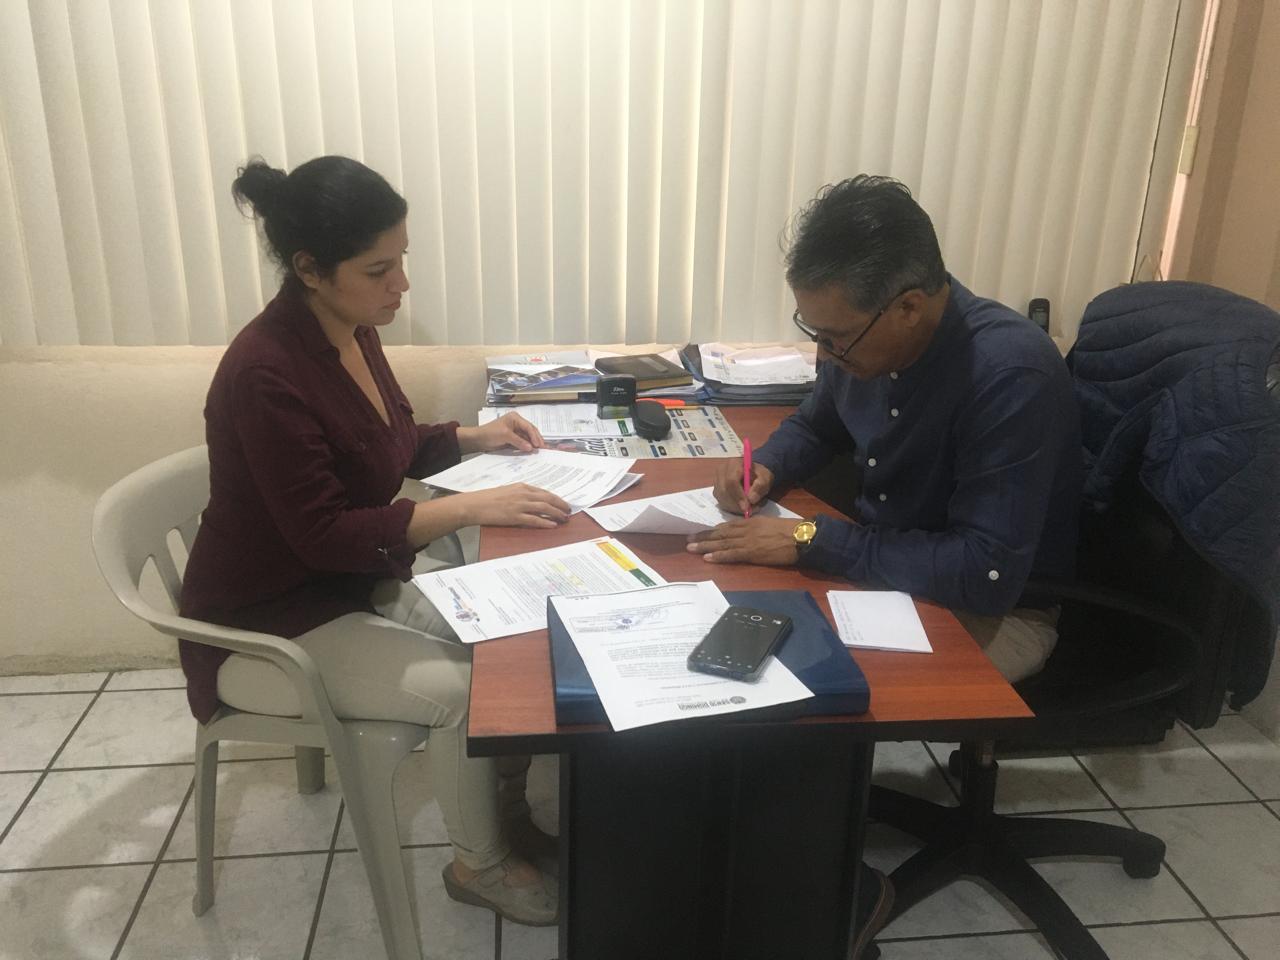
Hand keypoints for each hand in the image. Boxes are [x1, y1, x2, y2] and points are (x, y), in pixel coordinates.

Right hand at [457, 484, 570, 528]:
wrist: (474, 505)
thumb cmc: (488, 498)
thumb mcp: (507, 491)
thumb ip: (520, 494)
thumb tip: (532, 500)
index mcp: (521, 487)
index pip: (544, 492)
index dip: (556, 498)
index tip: (563, 503)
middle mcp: (523, 494)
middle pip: (548, 499)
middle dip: (560, 505)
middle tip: (569, 510)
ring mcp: (519, 505)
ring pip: (544, 508)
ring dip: (557, 513)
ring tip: (565, 518)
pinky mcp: (515, 516)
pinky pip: (534, 520)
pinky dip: (545, 522)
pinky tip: (553, 525)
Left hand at [459, 412, 544, 453]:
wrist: (478, 440)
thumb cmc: (490, 433)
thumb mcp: (505, 435)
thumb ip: (518, 441)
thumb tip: (530, 448)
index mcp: (515, 418)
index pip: (528, 426)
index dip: (534, 436)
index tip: (539, 445)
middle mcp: (516, 423)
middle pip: (530, 431)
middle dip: (536, 440)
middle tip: (543, 448)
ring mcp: (515, 431)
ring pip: (527, 438)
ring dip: (532, 444)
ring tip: (539, 451)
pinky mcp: (513, 439)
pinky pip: (522, 442)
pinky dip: (527, 447)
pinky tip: (531, 451)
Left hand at [685, 516, 799, 565]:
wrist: (800, 536)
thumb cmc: (790, 530)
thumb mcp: (771, 523)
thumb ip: (758, 527)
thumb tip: (751, 533)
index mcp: (751, 522)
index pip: (728, 525)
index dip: (714, 530)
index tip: (703, 532)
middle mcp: (746, 529)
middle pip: (720, 533)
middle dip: (704, 536)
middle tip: (688, 539)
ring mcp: (748, 541)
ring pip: (722, 543)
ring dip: (705, 545)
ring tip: (691, 548)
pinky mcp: (752, 552)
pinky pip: (731, 554)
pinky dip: (718, 556)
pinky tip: (707, 557)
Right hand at [711, 459, 774, 514]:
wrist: (753, 473)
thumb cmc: (759, 474)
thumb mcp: (765, 478)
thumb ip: (760, 487)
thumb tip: (751, 499)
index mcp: (733, 463)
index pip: (731, 481)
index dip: (738, 495)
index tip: (747, 507)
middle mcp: (721, 470)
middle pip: (724, 491)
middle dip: (737, 504)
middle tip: (750, 511)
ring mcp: (716, 480)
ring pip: (721, 498)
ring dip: (734, 507)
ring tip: (749, 508)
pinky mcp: (716, 490)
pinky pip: (720, 501)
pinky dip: (731, 508)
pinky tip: (741, 507)